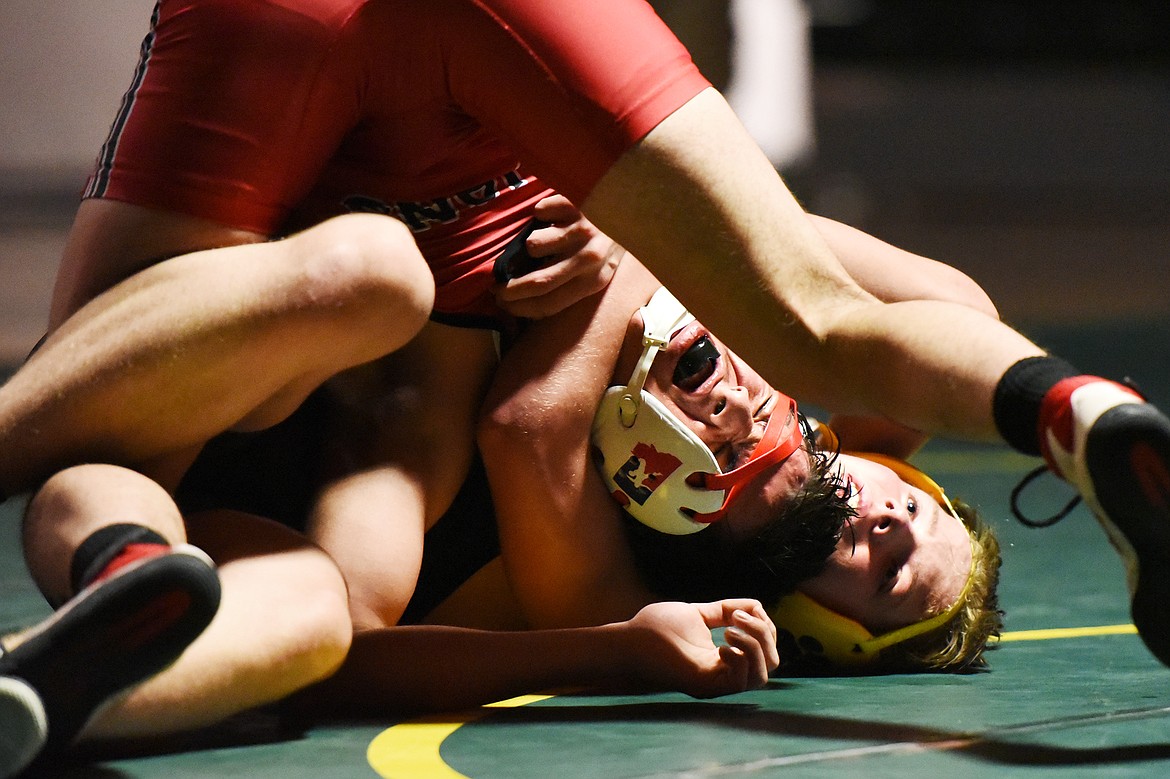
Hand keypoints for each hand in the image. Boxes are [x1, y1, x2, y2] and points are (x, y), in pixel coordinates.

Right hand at [493, 195, 625, 317]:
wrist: (630, 205)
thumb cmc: (608, 243)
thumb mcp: (597, 270)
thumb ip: (570, 285)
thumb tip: (527, 301)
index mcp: (594, 281)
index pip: (551, 305)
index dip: (521, 308)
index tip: (504, 304)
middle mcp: (589, 259)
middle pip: (539, 282)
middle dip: (511, 288)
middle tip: (496, 287)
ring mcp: (582, 231)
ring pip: (534, 245)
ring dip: (529, 244)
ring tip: (537, 242)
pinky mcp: (576, 204)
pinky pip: (541, 211)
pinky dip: (540, 212)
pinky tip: (548, 215)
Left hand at [623, 599, 778, 698]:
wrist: (630, 640)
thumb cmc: (656, 629)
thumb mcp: (699, 613)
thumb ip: (725, 611)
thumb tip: (753, 605)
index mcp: (726, 658)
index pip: (767, 651)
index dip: (764, 627)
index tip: (740, 610)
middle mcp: (725, 673)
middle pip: (773, 664)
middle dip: (764, 634)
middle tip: (738, 618)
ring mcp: (716, 682)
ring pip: (763, 676)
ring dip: (754, 645)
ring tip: (730, 630)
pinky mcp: (705, 685)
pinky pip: (741, 681)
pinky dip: (741, 658)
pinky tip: (721, 644)